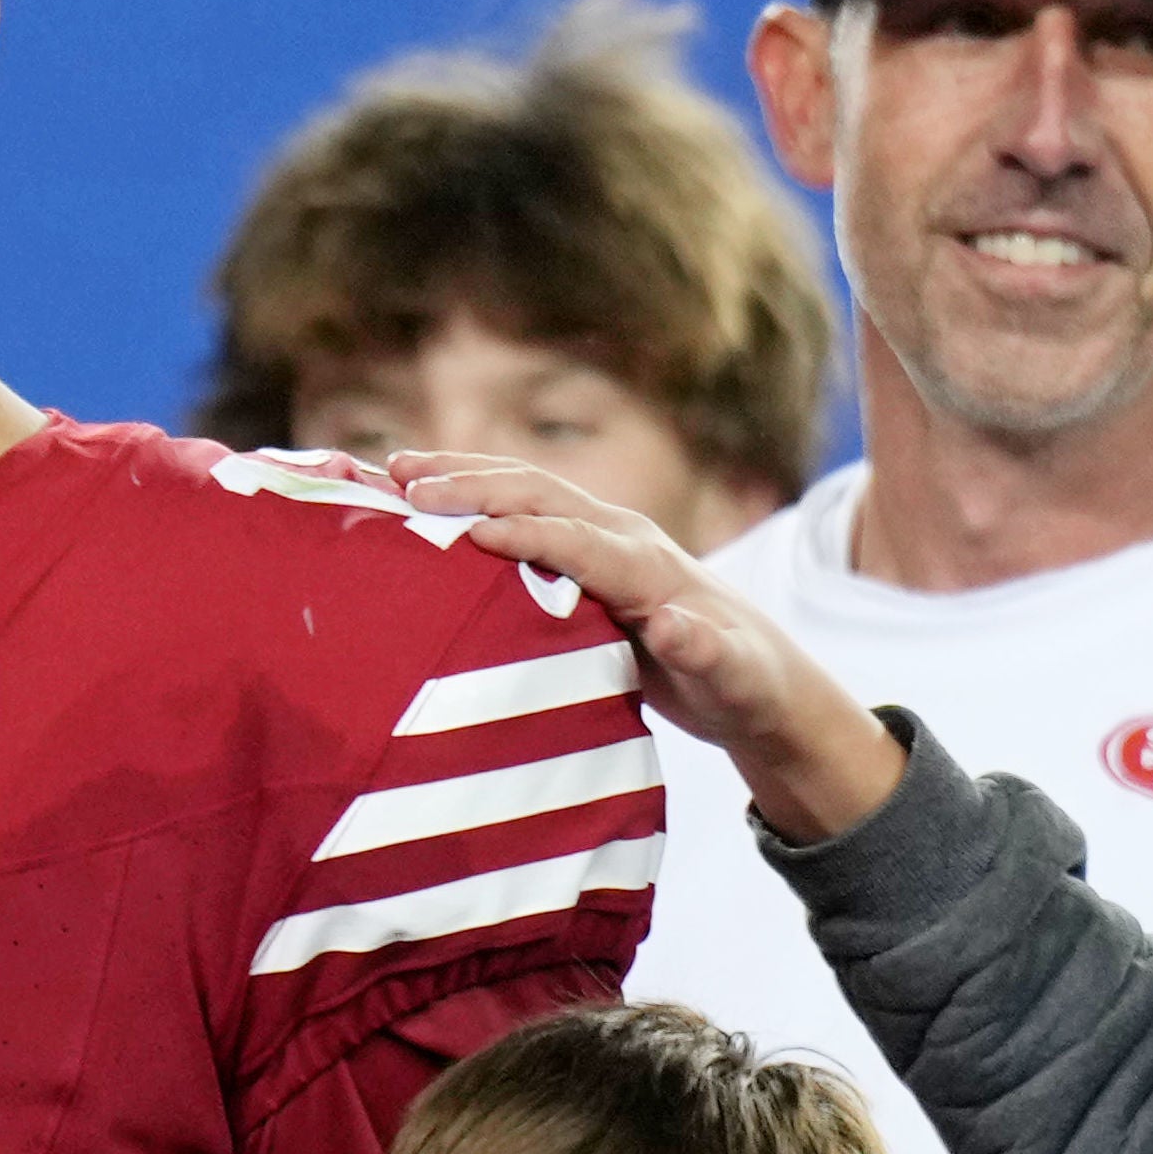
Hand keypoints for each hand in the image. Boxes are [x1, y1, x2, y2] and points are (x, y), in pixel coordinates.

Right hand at [384, 450, 904, 839]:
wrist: (757, 676)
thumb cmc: (743, 684)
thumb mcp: (735, 679)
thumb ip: (707, 653)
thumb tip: (675, 626)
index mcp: (650, 567)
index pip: (578, 541)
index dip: (526, 535)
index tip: (467, 534)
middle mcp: (624, 537)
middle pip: (542, 495)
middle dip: (475, 485)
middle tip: (405, 484)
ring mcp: (603, 537)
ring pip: (527, 489)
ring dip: (463, 475)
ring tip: (395, 469)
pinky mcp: (586, 552)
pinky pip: (522, 511)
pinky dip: (472, 495)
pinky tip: (424, 499)